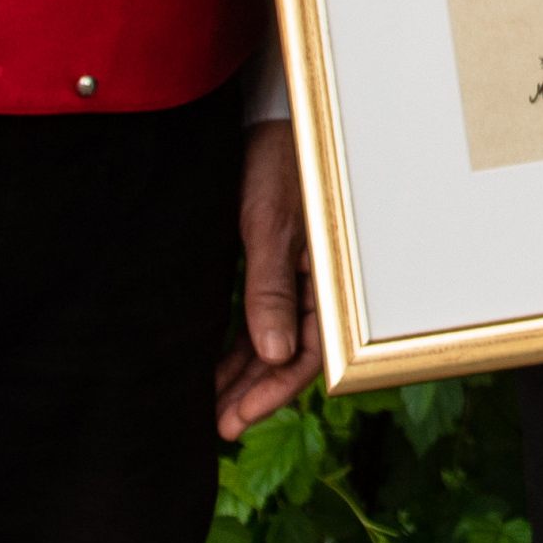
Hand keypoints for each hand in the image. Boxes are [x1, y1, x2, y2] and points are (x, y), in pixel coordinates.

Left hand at [216, 118, 323, 436]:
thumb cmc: (281, 164)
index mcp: (331, 276)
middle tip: (216, 428)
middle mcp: (316, 282)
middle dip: (253, 391)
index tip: (234, 421)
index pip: (307, 351)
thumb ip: (272, 289)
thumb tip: (273, 353)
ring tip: (210, 407)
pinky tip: (214, 366)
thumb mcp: (271, 226)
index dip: (271, 391)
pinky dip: (238, 343)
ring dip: (243, 372)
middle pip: (288, 352)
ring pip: (270, 338)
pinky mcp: (271, 260)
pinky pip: (258, 314)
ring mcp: (294, 273)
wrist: (272, 115)